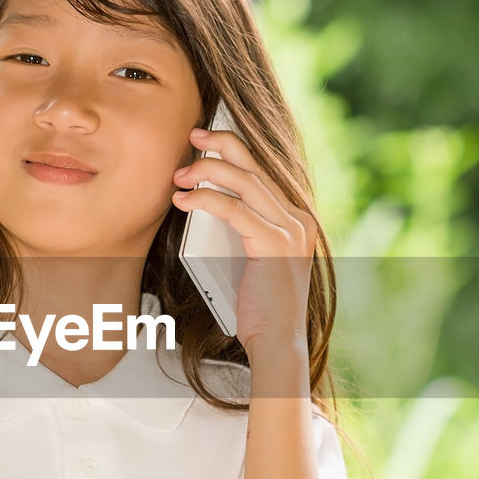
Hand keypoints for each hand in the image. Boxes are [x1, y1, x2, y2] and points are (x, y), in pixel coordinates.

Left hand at [172, 125, 317, 356]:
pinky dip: (205, 200)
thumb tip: (207, 202)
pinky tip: (184, 201)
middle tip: (193, 135)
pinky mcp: (275, 245)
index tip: (206, 138)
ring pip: (246, 181)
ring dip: (208, 171)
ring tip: (179, 176)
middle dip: (222, 144)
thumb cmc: (257, 308)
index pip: (265, 170)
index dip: (236, 148)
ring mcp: (291, 230)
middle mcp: (299, 219)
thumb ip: (241, 229)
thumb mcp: (250, 259)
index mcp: (297, 219)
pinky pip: (235, 209)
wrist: (275, 342)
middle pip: (258, 165)